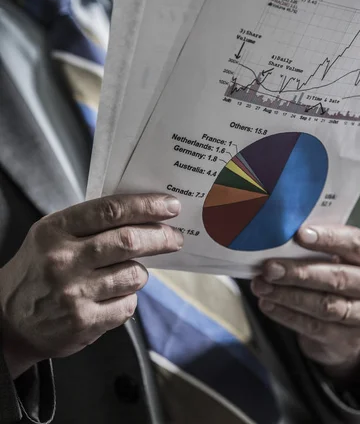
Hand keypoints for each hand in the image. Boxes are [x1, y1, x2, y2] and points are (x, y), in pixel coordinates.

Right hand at [0, 194, 182, 378]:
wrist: (8, 320)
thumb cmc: (38, 270)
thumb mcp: (52, 235)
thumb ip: (90, 223)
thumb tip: (143, 212)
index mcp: (55, 230)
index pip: (110, 210)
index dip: (146, 206)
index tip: (170, 205)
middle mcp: (63, 260)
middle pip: (129, 241)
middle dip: (160, 237)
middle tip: (175, 238)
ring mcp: (74, 293)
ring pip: (134, 274)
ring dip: (140, 272)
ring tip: (129, 272)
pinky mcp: (84, 321)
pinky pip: (128, 304)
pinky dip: (128, 298)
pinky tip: (113, 297)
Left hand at [251, 225, 359, 374]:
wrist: (348, 324)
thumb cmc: (335, 276)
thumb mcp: (334, 257)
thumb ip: (314, 247)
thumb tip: (277, 235)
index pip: (355, 243)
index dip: (328, 238)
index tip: (299, 234)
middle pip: (337, 278)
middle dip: (299, 272)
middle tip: (270, 268)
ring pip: (324, 305)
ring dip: (288, 296)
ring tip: (262, 287)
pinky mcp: (351, 340)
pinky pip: (314, 327)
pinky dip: (287, 315)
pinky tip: (268, 304)